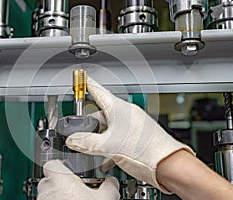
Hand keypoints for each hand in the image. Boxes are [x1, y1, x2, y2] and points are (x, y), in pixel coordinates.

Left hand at [37, 160, 119, 199]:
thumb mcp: (104, 199)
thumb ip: (109, 186)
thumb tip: (113, 182)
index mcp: (60, 179)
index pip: (52, 164)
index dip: (61, 166)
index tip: (71, 171)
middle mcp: (47, 190)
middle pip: (49, 180)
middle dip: (61, 184)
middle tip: (75, 190)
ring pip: (48, 195)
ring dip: (57, 197)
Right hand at [66, 77, 193, 192]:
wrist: (167, 165)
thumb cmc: (147, 151)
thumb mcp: (108, 146)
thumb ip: (87, 142)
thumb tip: (73, 140)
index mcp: (119, 108)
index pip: (98, 90)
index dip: (86, 84)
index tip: (80, 77)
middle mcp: (126, 113)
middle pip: (101, 112)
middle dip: (89, 122)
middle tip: (79, 131)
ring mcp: (132, 124)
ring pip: (109, 126)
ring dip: (99, 136)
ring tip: (92, 148)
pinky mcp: (136, 136)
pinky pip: (117, 136)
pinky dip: (109, 145)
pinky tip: (105, 158)